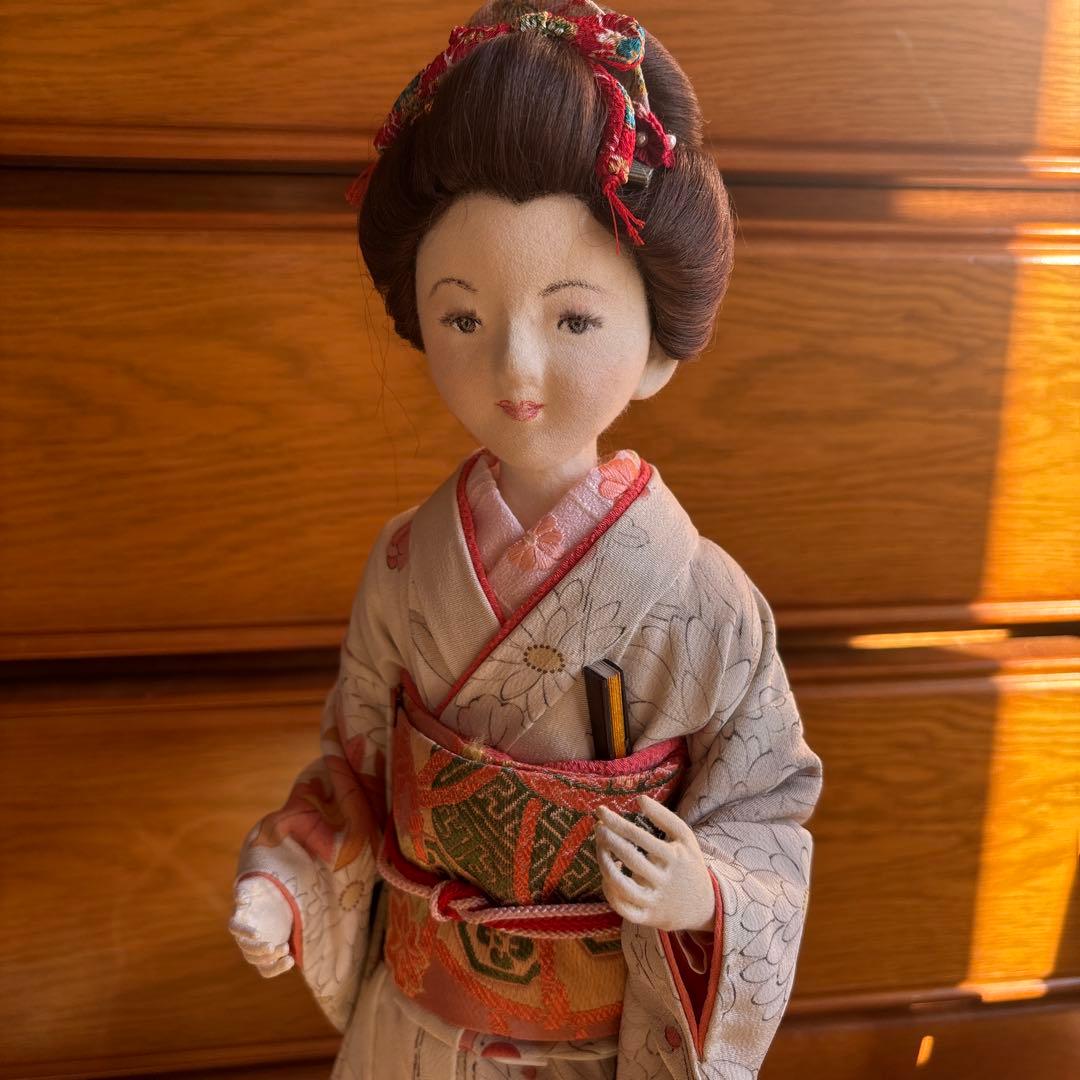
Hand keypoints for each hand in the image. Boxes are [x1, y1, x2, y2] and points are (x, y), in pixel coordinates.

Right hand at [229, 876, 294, 976]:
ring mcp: (255, 947)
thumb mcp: (252, 885)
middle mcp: (244, 937)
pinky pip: (267, 968)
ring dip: (271, 960)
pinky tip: (291, 961)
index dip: (245, 932)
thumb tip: (242, 900)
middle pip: (247, 949)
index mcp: (239, 919)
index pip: (235, 928)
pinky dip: (277, 967)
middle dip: (260, 950)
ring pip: (257, 961)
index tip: (258, 934)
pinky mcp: (267, 953)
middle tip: (275, 947)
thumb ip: (244, 890)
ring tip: (288, 956)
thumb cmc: (259, 890)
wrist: (270, 898)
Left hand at [594, 794, 715, 933]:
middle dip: (609, 840)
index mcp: (674, 858)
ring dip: (606, 866)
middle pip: (631, 858)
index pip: (640, 837)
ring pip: (623, 887)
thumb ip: (664, 817)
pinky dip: (610, 893)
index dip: (617, 823)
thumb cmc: (688, 864)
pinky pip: (624, 909)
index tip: (601, 811)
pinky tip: (606, 876)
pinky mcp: (648, 918)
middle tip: (598, 827)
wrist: (704, 907)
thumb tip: (639, 799)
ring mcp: (656, 901)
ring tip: (599, 849)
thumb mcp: (685, 838)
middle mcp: (665, 880)